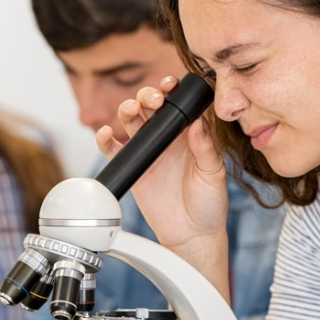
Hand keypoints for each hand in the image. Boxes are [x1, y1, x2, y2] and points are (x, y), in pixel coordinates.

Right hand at [96, 76, 229, 256]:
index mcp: (188, 134)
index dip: (171, 90)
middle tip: (153, 101)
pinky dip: (105, 139)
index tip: (170, 85)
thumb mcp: (213, 173)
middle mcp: (167, 138)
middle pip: (150, 106)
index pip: (176, 104)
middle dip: (147, 96)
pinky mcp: (134, 167)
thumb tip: (197, 124)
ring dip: (127, 109)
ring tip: (130, 110)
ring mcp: (148, 151)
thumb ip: (205, 148)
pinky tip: (105, 133)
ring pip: (131, 121)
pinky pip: (114, 149)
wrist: (192, 234)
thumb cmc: (208, 203)